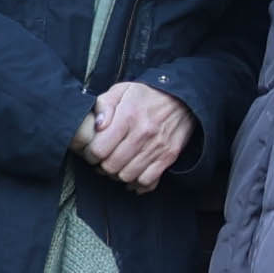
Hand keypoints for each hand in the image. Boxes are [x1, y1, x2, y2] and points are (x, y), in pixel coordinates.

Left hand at [75, 81, 194, 188]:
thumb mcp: (122, 90)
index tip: (92, 153)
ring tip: (117, 167)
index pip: (99, 149)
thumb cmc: (147, 95)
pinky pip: (148, 180)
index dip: (90, 155)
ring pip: (127, 176)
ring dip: (118, 175)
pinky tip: (133, 176)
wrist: (182, 98)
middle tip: (102, 162)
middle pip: (111, 166)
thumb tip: (97, 125)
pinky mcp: (168, 156)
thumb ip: (104, 104)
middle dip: (102, 167)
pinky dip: (138, 183)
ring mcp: (157, 147)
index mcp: (127, 116)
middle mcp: (142, 133)